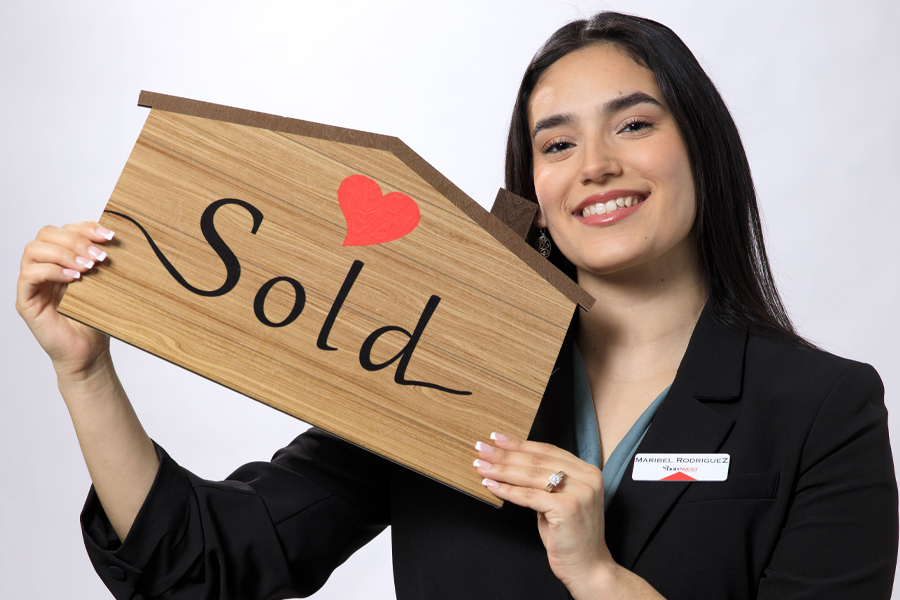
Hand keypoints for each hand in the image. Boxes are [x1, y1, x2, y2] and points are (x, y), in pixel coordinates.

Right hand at [16, 222, 114, 378]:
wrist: (90, 352)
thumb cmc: (97, 320)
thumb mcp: (105, 285)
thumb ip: (103, 263)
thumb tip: (117, 239)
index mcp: (62, 259)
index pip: (65, 229)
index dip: (86, 227)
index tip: (109, 236)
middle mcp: (45, 266)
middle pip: (46, 234)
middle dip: (75, 240)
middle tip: (98, 257)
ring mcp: (33, 283)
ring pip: (34, 249)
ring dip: (64, 253)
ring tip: (87, 268)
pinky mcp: (25, 300)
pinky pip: (29, 275)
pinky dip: (52, 271)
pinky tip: (73, 279)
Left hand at [474, 433, 612, 591]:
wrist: (589, 568)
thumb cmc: (570, 536)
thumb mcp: (560, 500)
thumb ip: (545, 482)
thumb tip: (510, 464)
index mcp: (587, 472)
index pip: (547, 450)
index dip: (520, 444)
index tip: (497, 439)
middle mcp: (587, 478)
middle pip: (537, 460)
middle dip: (505, 454)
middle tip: (482, 450)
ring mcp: (579, 493)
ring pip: (530, 476)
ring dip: (501, 470)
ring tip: (482, 466)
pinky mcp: (567, 508)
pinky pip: (528, 496)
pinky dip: (507, 490)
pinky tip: (491, 485)